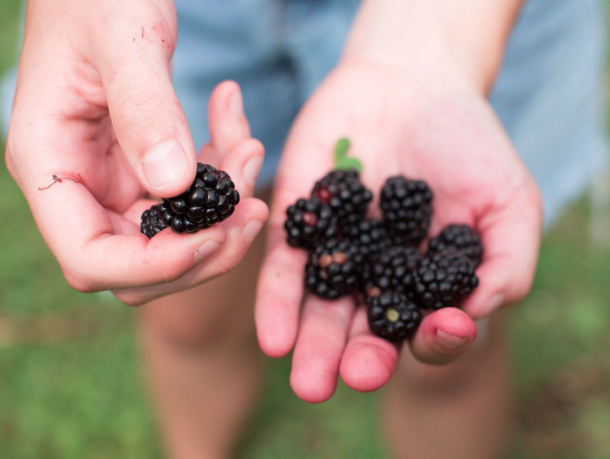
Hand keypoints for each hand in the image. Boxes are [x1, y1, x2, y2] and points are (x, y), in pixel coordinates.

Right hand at [5, 0, 267, 304]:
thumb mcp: (125, 40)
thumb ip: (145, 110)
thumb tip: (173, 184)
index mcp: (51, 163)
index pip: (90, 256)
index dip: (152, 265)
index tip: (213, 237)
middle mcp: (79, 184)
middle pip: (138, 265)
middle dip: (204, 247)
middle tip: (253, 209)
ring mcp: (112, 181)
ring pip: (173, 235)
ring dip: (224, 210)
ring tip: (250, 149)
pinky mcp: (143, 168)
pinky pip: (191, 196)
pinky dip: (222, 175)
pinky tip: (236, 129)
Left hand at [255, 61, 541, 401]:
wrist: (412, 82)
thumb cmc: (467, 145)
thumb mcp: (508, 202)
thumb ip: (504, 264)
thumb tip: (469, 317)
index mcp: (423, 281)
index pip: (425, 326)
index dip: (431, 338)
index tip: (437, 333)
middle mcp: (374, 276)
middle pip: (363, 329)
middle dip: (355, 359)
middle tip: (343, 384)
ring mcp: (333, 251)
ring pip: (320, 308)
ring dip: (311, 345)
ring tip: (307, 381)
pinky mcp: (296, 222)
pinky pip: (284, 266)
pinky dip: (279, 300)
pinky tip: (274, 335)